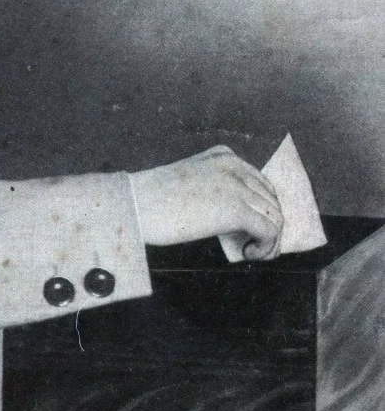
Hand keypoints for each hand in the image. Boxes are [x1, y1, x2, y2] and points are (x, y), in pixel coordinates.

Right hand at [130, 145, 282, 259]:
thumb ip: (214, 186)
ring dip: (270, 240)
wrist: (136, 204)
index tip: (254, 228)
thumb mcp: (189, 180)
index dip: (263, 209)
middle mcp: (234, 167)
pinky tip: (249, 253)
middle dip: (268, 225)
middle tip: (255, 244)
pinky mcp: (236, 210)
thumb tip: (233, 214)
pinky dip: (266, 247)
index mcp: (223, 156)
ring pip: (275, 216)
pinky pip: (269, 231)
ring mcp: (237, 187)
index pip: (261, 183)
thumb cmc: (152, 199)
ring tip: (253, 252)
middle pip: (270, 200)